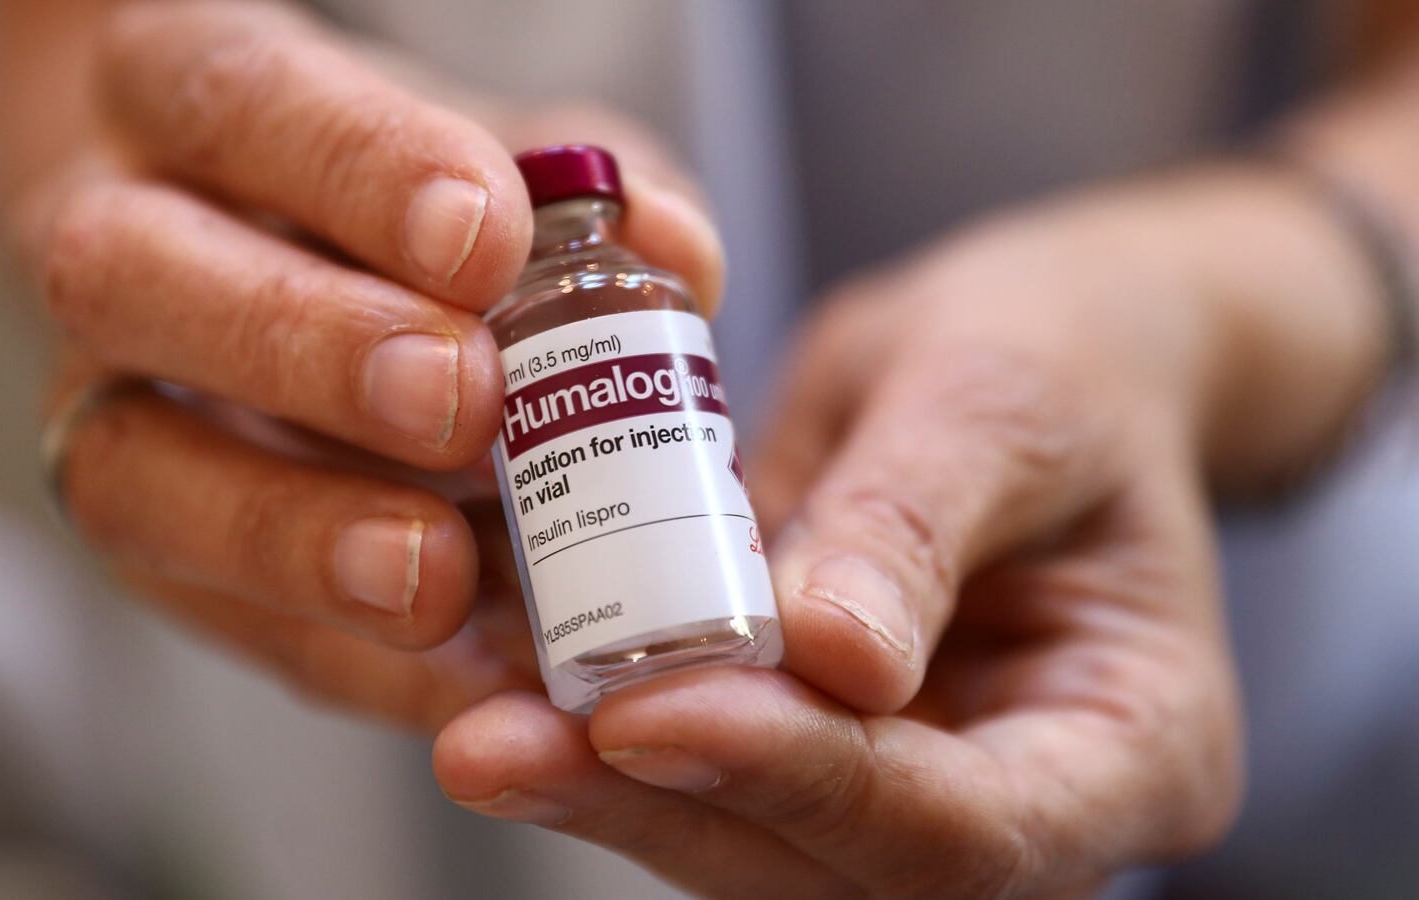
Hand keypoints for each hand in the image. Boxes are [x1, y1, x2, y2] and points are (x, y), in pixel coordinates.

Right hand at [23, 0, 721, 731]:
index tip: (485, 238)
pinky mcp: (154, 547)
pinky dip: (347, 655)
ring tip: (436, 575)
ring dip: (293, 536)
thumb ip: (581, 197)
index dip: (357, 173)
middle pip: (127, 274)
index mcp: (187, 94)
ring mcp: (105, 404)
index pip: (241, 99)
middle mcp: (116, 242)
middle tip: (461, 401)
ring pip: (130, 470)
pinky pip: (221, 617)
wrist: (269, 264)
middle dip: (303, 346)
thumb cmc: (398, 199)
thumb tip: (675, 252)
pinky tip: (460, 668)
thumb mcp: (493, 160)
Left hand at [427, 176, 1322, 896]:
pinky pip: (706, 774)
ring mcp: (916, 797)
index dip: (801, 777)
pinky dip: (604, 741)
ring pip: (751, 846)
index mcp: (1137, 745)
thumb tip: (830, 655)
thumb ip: (918, 522)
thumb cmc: (1054, 361)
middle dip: (662, 803)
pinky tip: (505, 687)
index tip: (648, 706)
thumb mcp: (1001, 400)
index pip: (965, 826)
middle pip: (837, 868)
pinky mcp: (818, 757)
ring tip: (480, 719)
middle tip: (501, 743)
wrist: (1029, 360)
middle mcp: (1026, 809)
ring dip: (607, 789)